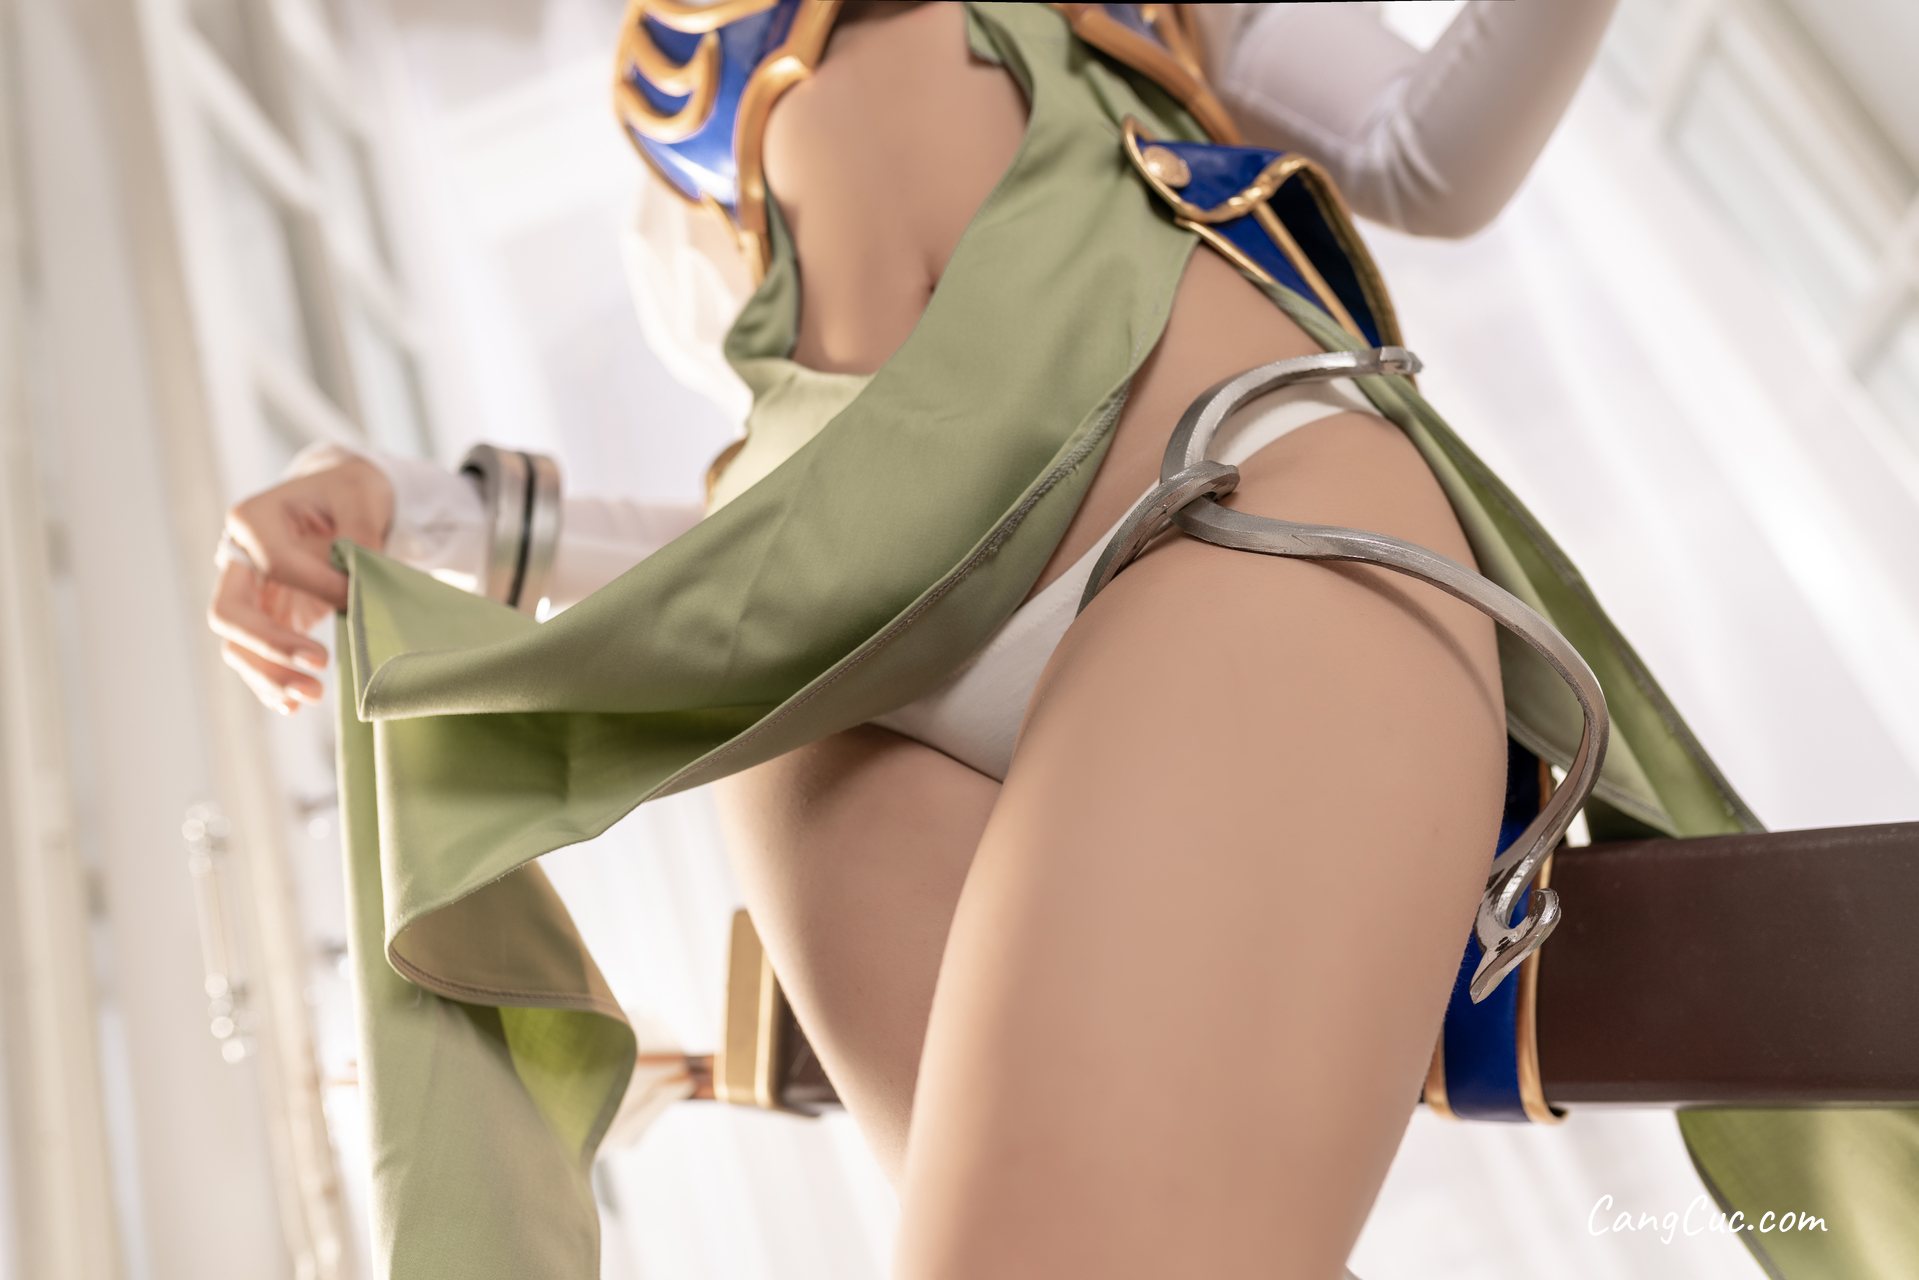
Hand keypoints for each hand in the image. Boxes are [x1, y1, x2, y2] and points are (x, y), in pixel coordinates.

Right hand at [207, 447, 393, 713]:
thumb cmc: (351, 492)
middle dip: (270, 645)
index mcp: (252, 519)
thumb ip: (360, 532)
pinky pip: (255, 655)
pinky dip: (269, 681)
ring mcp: (248, 592)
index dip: (317, 584)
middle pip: (230, 613)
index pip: (274, 563)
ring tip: (310, 695)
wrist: (344, 500)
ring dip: (269, 674)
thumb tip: (356, 583)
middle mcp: (238, 559)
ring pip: (237, 644)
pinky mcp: (266, 616)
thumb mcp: (362, 495)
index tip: (355, 595)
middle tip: (318, 664)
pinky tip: (290, 705)